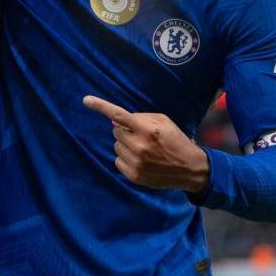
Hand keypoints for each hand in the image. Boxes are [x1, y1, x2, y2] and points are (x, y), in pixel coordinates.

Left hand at [83, 95, 208, 192]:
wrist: (189, 168)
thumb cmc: (175, 140)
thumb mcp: (163, 121)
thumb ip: (139, 117)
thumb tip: (114, 120)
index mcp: (146, 129)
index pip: (118, 115)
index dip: (101, 106)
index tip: (86, 100)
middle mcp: (139, 145)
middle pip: (116, 131)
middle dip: (125, 131)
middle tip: (141, 136)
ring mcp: (135, 162)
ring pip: (116, 146)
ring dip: (125, 145)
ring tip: (144, 149)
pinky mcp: (133, 175)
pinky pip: (117, 161)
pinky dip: (126, 158)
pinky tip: (141, 160)